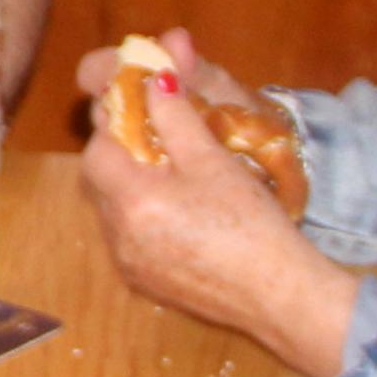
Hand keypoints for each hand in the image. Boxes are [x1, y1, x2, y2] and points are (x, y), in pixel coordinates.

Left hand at [75, 40, 357, 376]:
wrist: (278, 294)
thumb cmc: (249, 223)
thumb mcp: (212, 160)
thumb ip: (175, 117)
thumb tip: (153, 82)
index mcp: (130, 201)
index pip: (97, 151)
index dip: (115, 128)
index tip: (139, 114)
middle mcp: (118, 236)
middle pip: (100, 183)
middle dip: (121, 158)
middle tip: (157, 143)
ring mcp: (130, 264)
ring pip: (114, 213)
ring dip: (131, 190)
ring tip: (173, 179)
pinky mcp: (147, 285)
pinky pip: (130, 241)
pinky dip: (144, 222)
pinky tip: (181, 217)